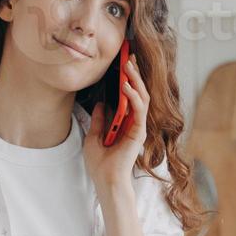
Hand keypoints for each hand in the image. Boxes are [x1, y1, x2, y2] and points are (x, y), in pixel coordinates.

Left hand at [83, 54, 148, 192]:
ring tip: (128, 64)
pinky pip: (139, 109)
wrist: (105, 180)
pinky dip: (133, 96)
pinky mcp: (139, 132)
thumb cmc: (100, 164)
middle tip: (129, 55)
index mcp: (125, 123)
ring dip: (135, 80)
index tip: (123, 62)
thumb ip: (99, 120)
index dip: (128, 79)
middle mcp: (134, 123)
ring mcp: (138, 127)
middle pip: (138, 93)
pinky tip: (126, 86)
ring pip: (142, 97)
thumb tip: (100, 104)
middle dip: (134, 73)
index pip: (129, 96)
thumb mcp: (94, 136)